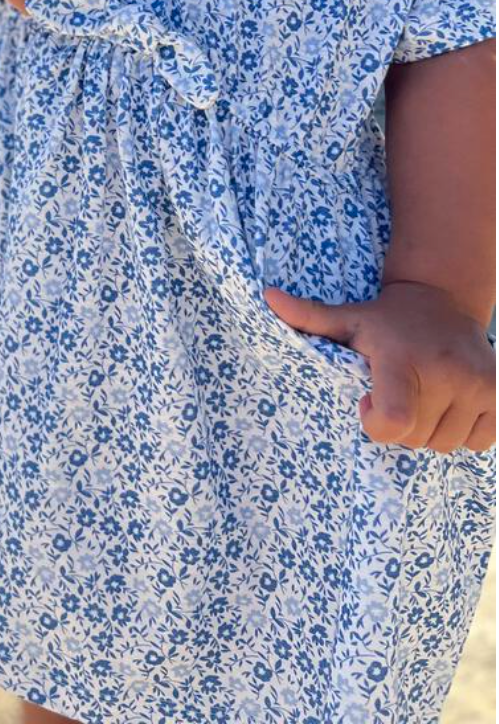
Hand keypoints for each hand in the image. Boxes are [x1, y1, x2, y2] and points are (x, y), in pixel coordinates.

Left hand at [263, 280, 495, 451]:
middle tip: (398, 388)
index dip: (376, 422)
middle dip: (401, 424)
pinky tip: (447, 400)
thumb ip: (307, 317)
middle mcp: (445, 372)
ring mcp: (478, 385)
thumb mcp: (347, 318)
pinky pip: (475, 443)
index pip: (393, 421)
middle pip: (415, 439)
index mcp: (402, 357)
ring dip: (429, 429)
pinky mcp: (498, 396)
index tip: (369, 400)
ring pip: (443, 445)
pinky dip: (460, 431)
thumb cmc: (386, 318)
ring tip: (422, 392)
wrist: (443, 298)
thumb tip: (266, 297)